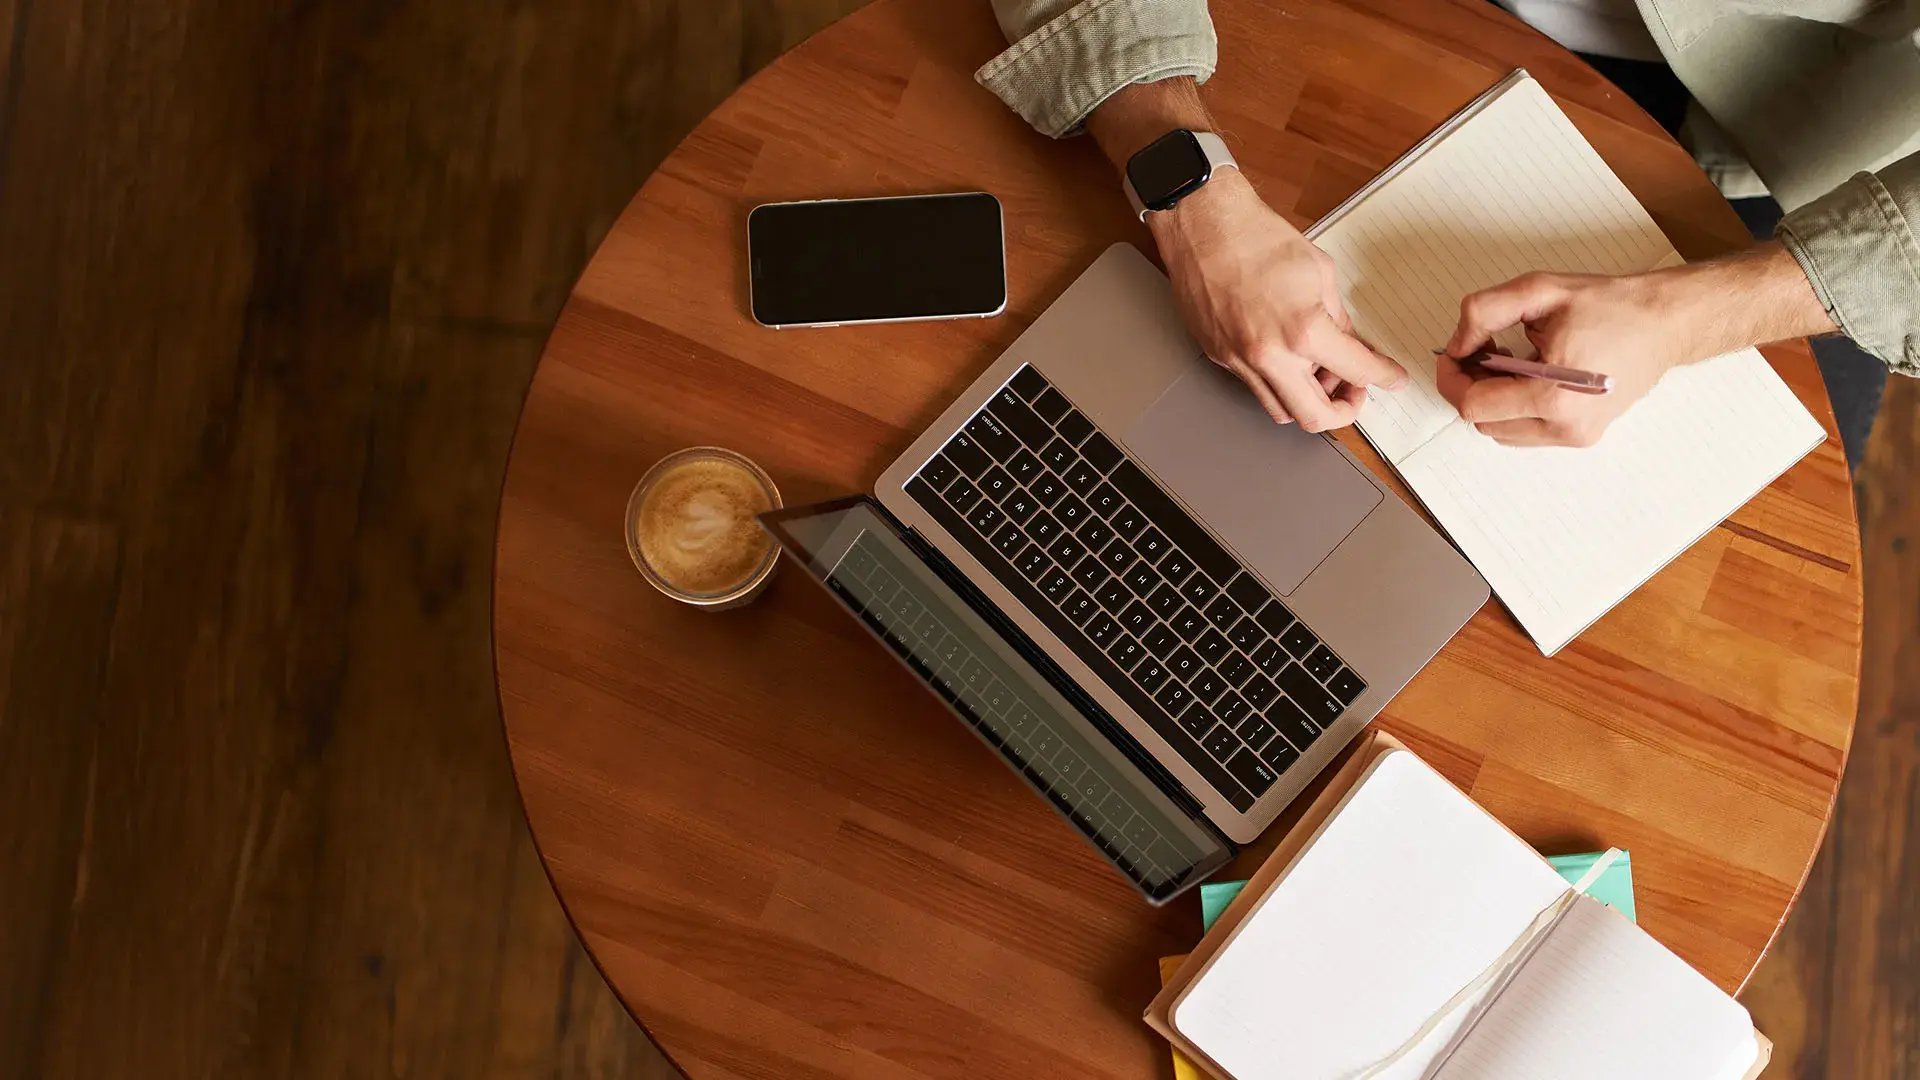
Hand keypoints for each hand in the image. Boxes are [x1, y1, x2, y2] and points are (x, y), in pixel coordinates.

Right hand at [1150, 171, 1406, 430]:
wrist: (1203, 225)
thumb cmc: (1258, 237)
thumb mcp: (1319, 271)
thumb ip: (1337, 317)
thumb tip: (1346, 344)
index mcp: (1303, 332)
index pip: (1355, 371)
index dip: (1382, 378)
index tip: (1391, 379)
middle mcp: (1269, 357)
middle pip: (1313, 417)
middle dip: (1342, 410)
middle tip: (1353, 392)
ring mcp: (1238, 361)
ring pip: (1279, 409)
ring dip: (1306, 400)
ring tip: (1319, 374)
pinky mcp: (1218, 355)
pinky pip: (1254, 385)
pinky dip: (1277, 381)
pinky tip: (1286, 357)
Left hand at [1437, 272, 1683, 446]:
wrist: (1667, 321)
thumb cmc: (1612, 305)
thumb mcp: (1539, 291)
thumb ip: (1484, 313)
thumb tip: (1457, 344)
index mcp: (1554, 396)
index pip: (1473, 406)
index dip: (1452, 379)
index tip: (1452, 354)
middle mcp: (1566, 427)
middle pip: (1484, 422)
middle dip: (1471, 386)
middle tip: (1480, 350)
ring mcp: (1576, 436)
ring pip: (1502, 431)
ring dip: (1492, 398)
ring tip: (1509, 359)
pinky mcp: (1583, 436)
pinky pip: (1526, 431)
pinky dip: (1514, 406)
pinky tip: (1528, 373)